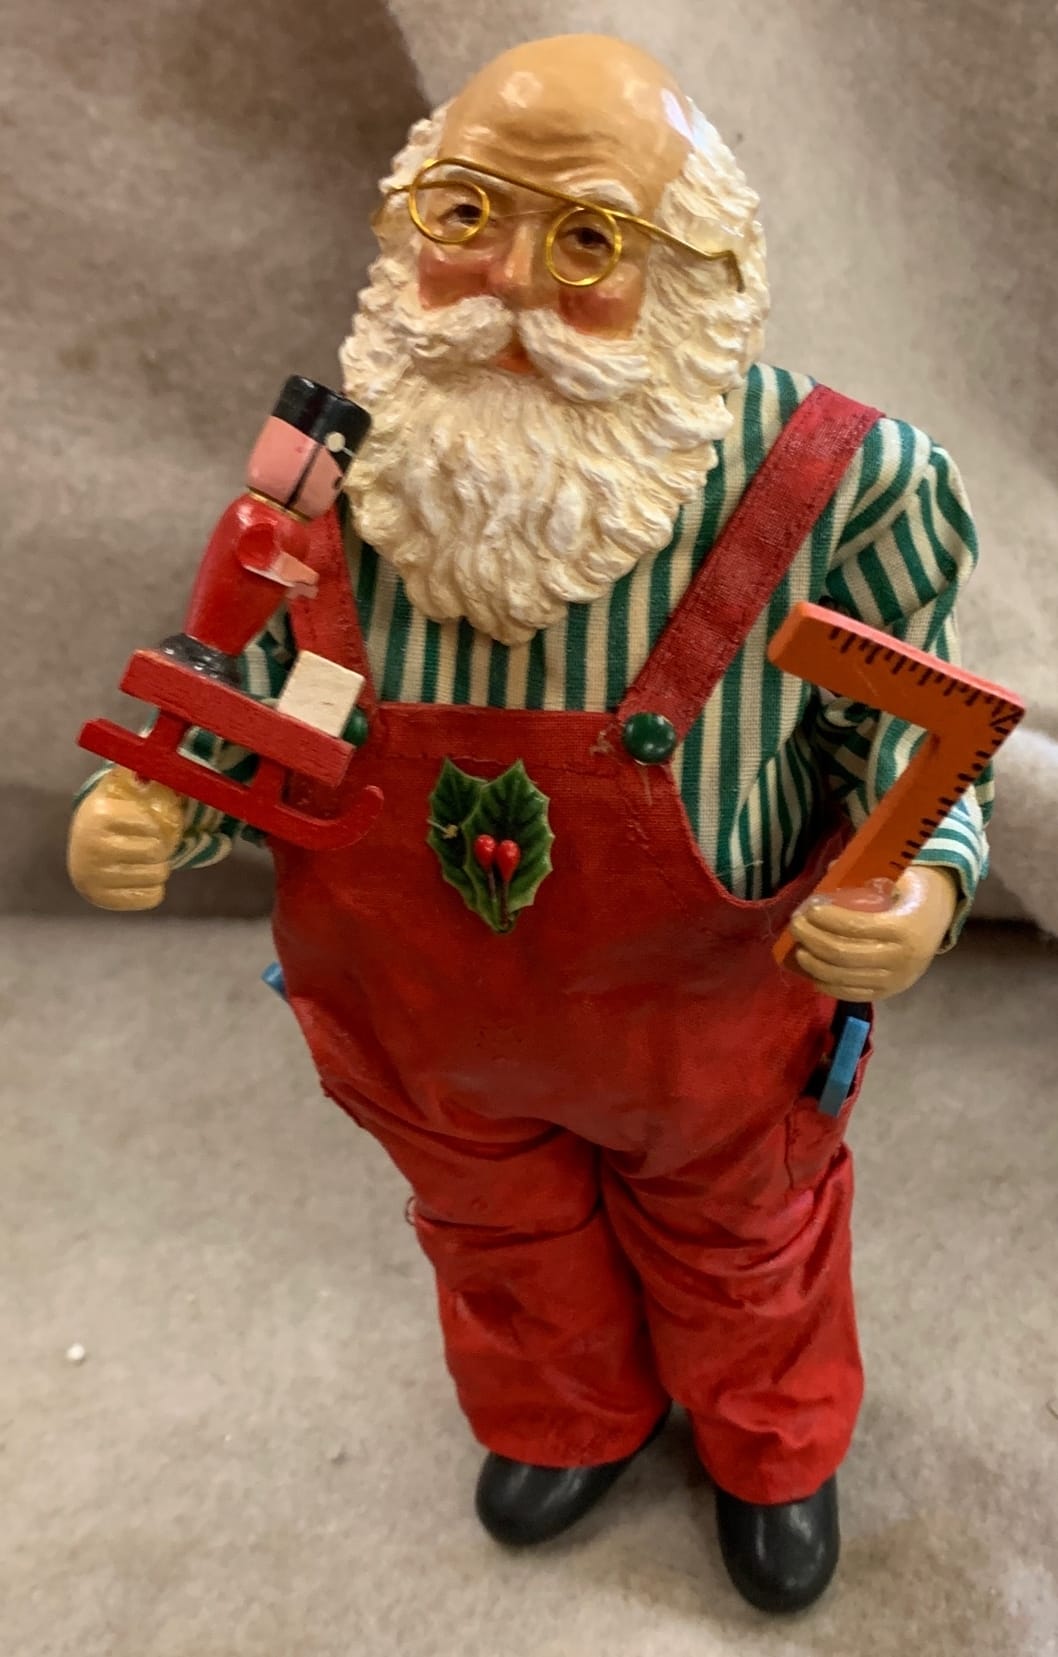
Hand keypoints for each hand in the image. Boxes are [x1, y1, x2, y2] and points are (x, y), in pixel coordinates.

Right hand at [67, 767, 184, 910]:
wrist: (82, 850)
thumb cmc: (111, 816)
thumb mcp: (118, 790)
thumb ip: (135, 773)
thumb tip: (154, 761)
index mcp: (100, 815)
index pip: (153, 826)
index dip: (158, 827)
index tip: (150, 826)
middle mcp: (93, 847)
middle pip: (158, 853)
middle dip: (162, 849)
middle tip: (152, 846)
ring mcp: (96, 876)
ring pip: (158, 876)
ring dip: (160, 869)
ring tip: (147, 861)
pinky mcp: (103, 899)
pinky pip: (153, 898)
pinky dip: (155, 889)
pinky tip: (142, 879)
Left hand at [788, 866, 959, 1001]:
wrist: (941, 918)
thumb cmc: (913, 892)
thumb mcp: (898, 876)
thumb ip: (865, 873)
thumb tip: (829, 869)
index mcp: (904, 928)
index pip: (856, 927)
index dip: (827, 920)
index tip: (808, 909)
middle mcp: (901, 959)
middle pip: (844, 955)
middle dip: (813, 940)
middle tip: (796, 925)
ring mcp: (895, 980)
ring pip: (844, 978)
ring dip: (814, 964)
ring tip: (798, 948)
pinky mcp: (889, 993)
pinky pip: (853, 994)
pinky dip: (828, 985)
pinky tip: (812, 972)